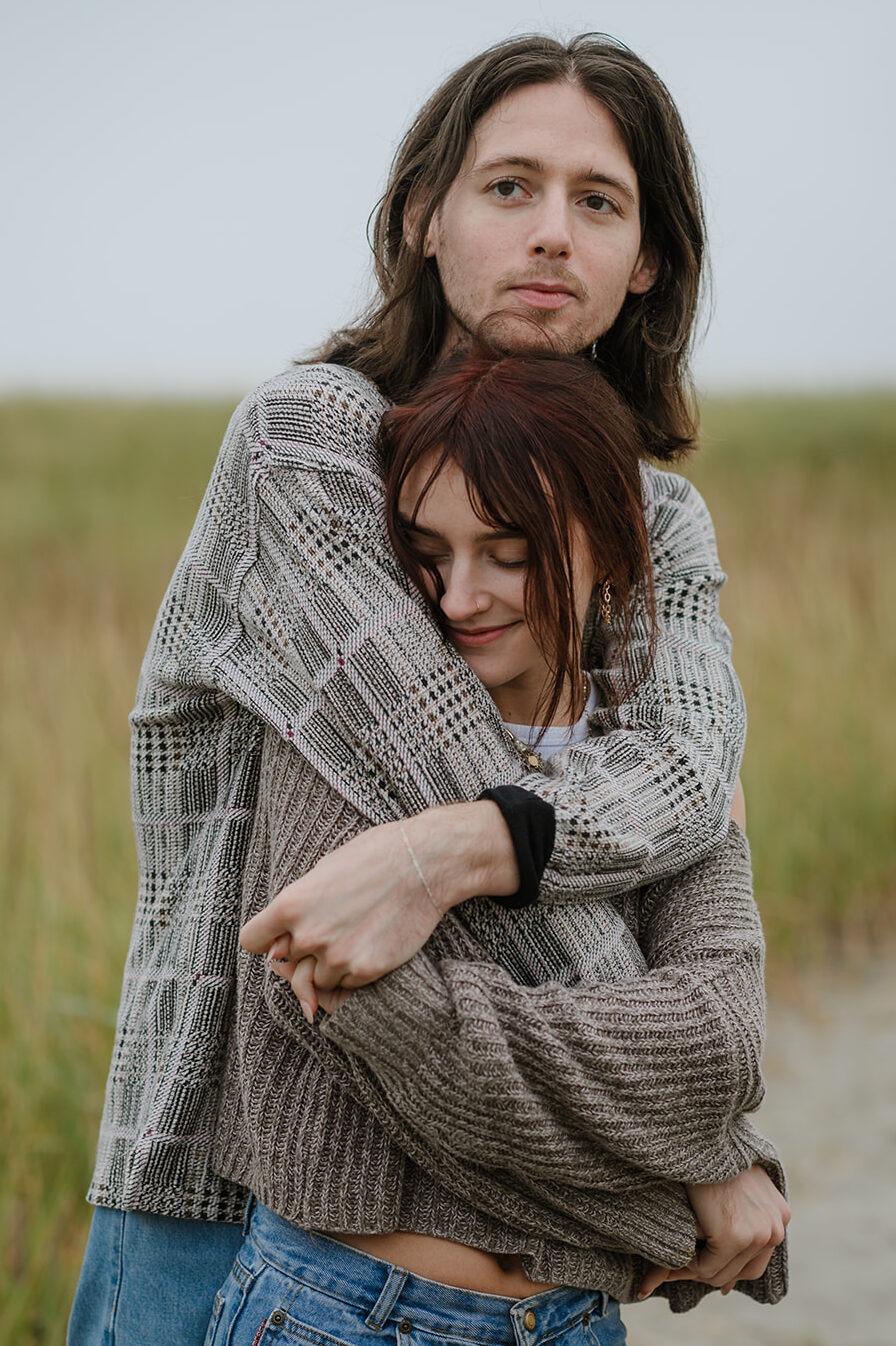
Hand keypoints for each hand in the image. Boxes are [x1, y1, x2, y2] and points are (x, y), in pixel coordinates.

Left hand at [241, 801, 514, 1010]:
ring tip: (355, 933)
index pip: (251, 941)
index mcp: (291, 904)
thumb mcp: (323, 871)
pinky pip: (345, 985)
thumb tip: (278, 952)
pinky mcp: (365, 970)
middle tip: (333, 928)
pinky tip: (372, 942)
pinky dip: (354, 972)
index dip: (266, 940)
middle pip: (285, 963)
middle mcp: (308, 935)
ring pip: (316, 980)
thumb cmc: (374, 857)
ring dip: (329, 965)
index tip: (280, 937)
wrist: (425, 863)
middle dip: (302, 951)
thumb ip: (296, 909)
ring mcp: (336, 957)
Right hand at [638, 1165, 789, 1298]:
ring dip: (698, 1267)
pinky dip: (688, 1262)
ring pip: (722, 1273)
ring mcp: (756, 1235)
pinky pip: (705, 1266)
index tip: (702, 1264)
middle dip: (714, 1271)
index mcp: (780, 1216)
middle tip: (685, 1266)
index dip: (728, 1267)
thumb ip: (742, 1216)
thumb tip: (729, 1267)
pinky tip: (677, 1245)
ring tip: (676, 1258)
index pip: (756, 1260)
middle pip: (743, 1272)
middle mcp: (775, 1229)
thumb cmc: (713, 1156)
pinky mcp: (731, 1236)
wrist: (702, 1136)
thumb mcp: (737, 1186)